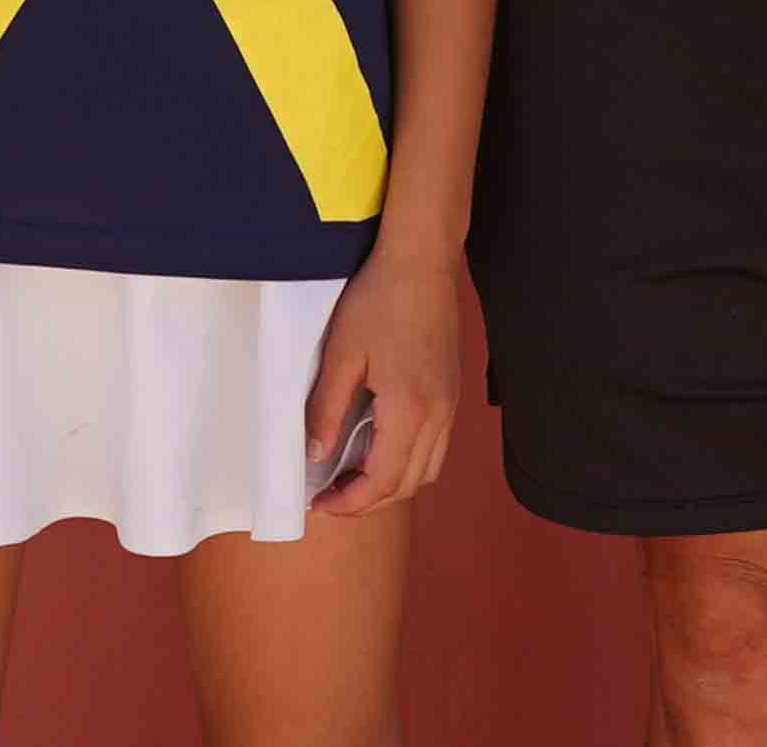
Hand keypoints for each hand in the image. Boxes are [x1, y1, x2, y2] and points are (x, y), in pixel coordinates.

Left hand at [306, 245, 463, 515]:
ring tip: (351, 479)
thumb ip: (326, 408)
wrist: (421, 261)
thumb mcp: (341, 354)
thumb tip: (315, 455)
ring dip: (391, 485)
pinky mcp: (451, 392)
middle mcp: (438, 415)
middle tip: (330, 499)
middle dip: (368, 501)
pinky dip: (407, 461)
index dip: (350, 502)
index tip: (320, 505)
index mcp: (410, 409)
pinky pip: (435, 446)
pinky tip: (378, 448)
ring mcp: (450, 405)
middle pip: (408, 484)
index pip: (383, 480)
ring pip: (427, 470)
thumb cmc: (378, 300)